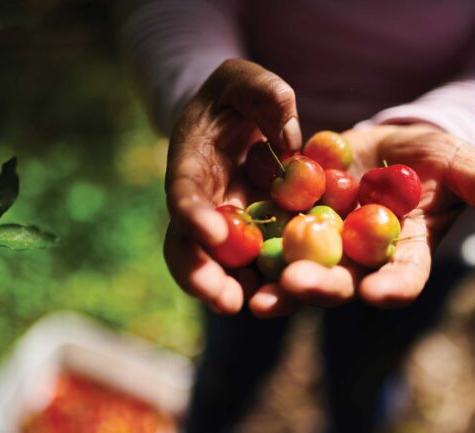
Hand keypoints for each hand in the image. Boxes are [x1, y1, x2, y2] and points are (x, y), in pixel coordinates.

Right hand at [164, 59, 301, 313]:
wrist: (239, 118)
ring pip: (219, 263)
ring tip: (255, 308)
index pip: (184, 193)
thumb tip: (290, 141)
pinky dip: (265, 280)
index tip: (210, 234)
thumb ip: (265, 96)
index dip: (193, 215)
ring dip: (233, 289)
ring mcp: (226, 221)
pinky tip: (286, 295)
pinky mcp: (253, 232)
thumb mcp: (246, 81)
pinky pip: (255, 261)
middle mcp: (203, 202)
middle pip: (191, 244)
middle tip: (225, 300)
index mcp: (190, 164)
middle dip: (203, 274)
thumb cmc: (239, 95)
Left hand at [251, 124, 474, 315]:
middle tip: (299, 289)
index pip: (401, 278)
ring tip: (257, 294)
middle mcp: (358, 260)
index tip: (382, 292)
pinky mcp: (293, 220)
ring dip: (278, 282)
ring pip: (300, 268)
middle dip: (322, 288)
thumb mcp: (458, 166)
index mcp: (401, 255)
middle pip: (341, 282)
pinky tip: (233, 245)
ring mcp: (324, 243)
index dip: (394, 286)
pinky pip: (273, 234)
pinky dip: (256, 242)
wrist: (386, 145)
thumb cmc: (431, 158)